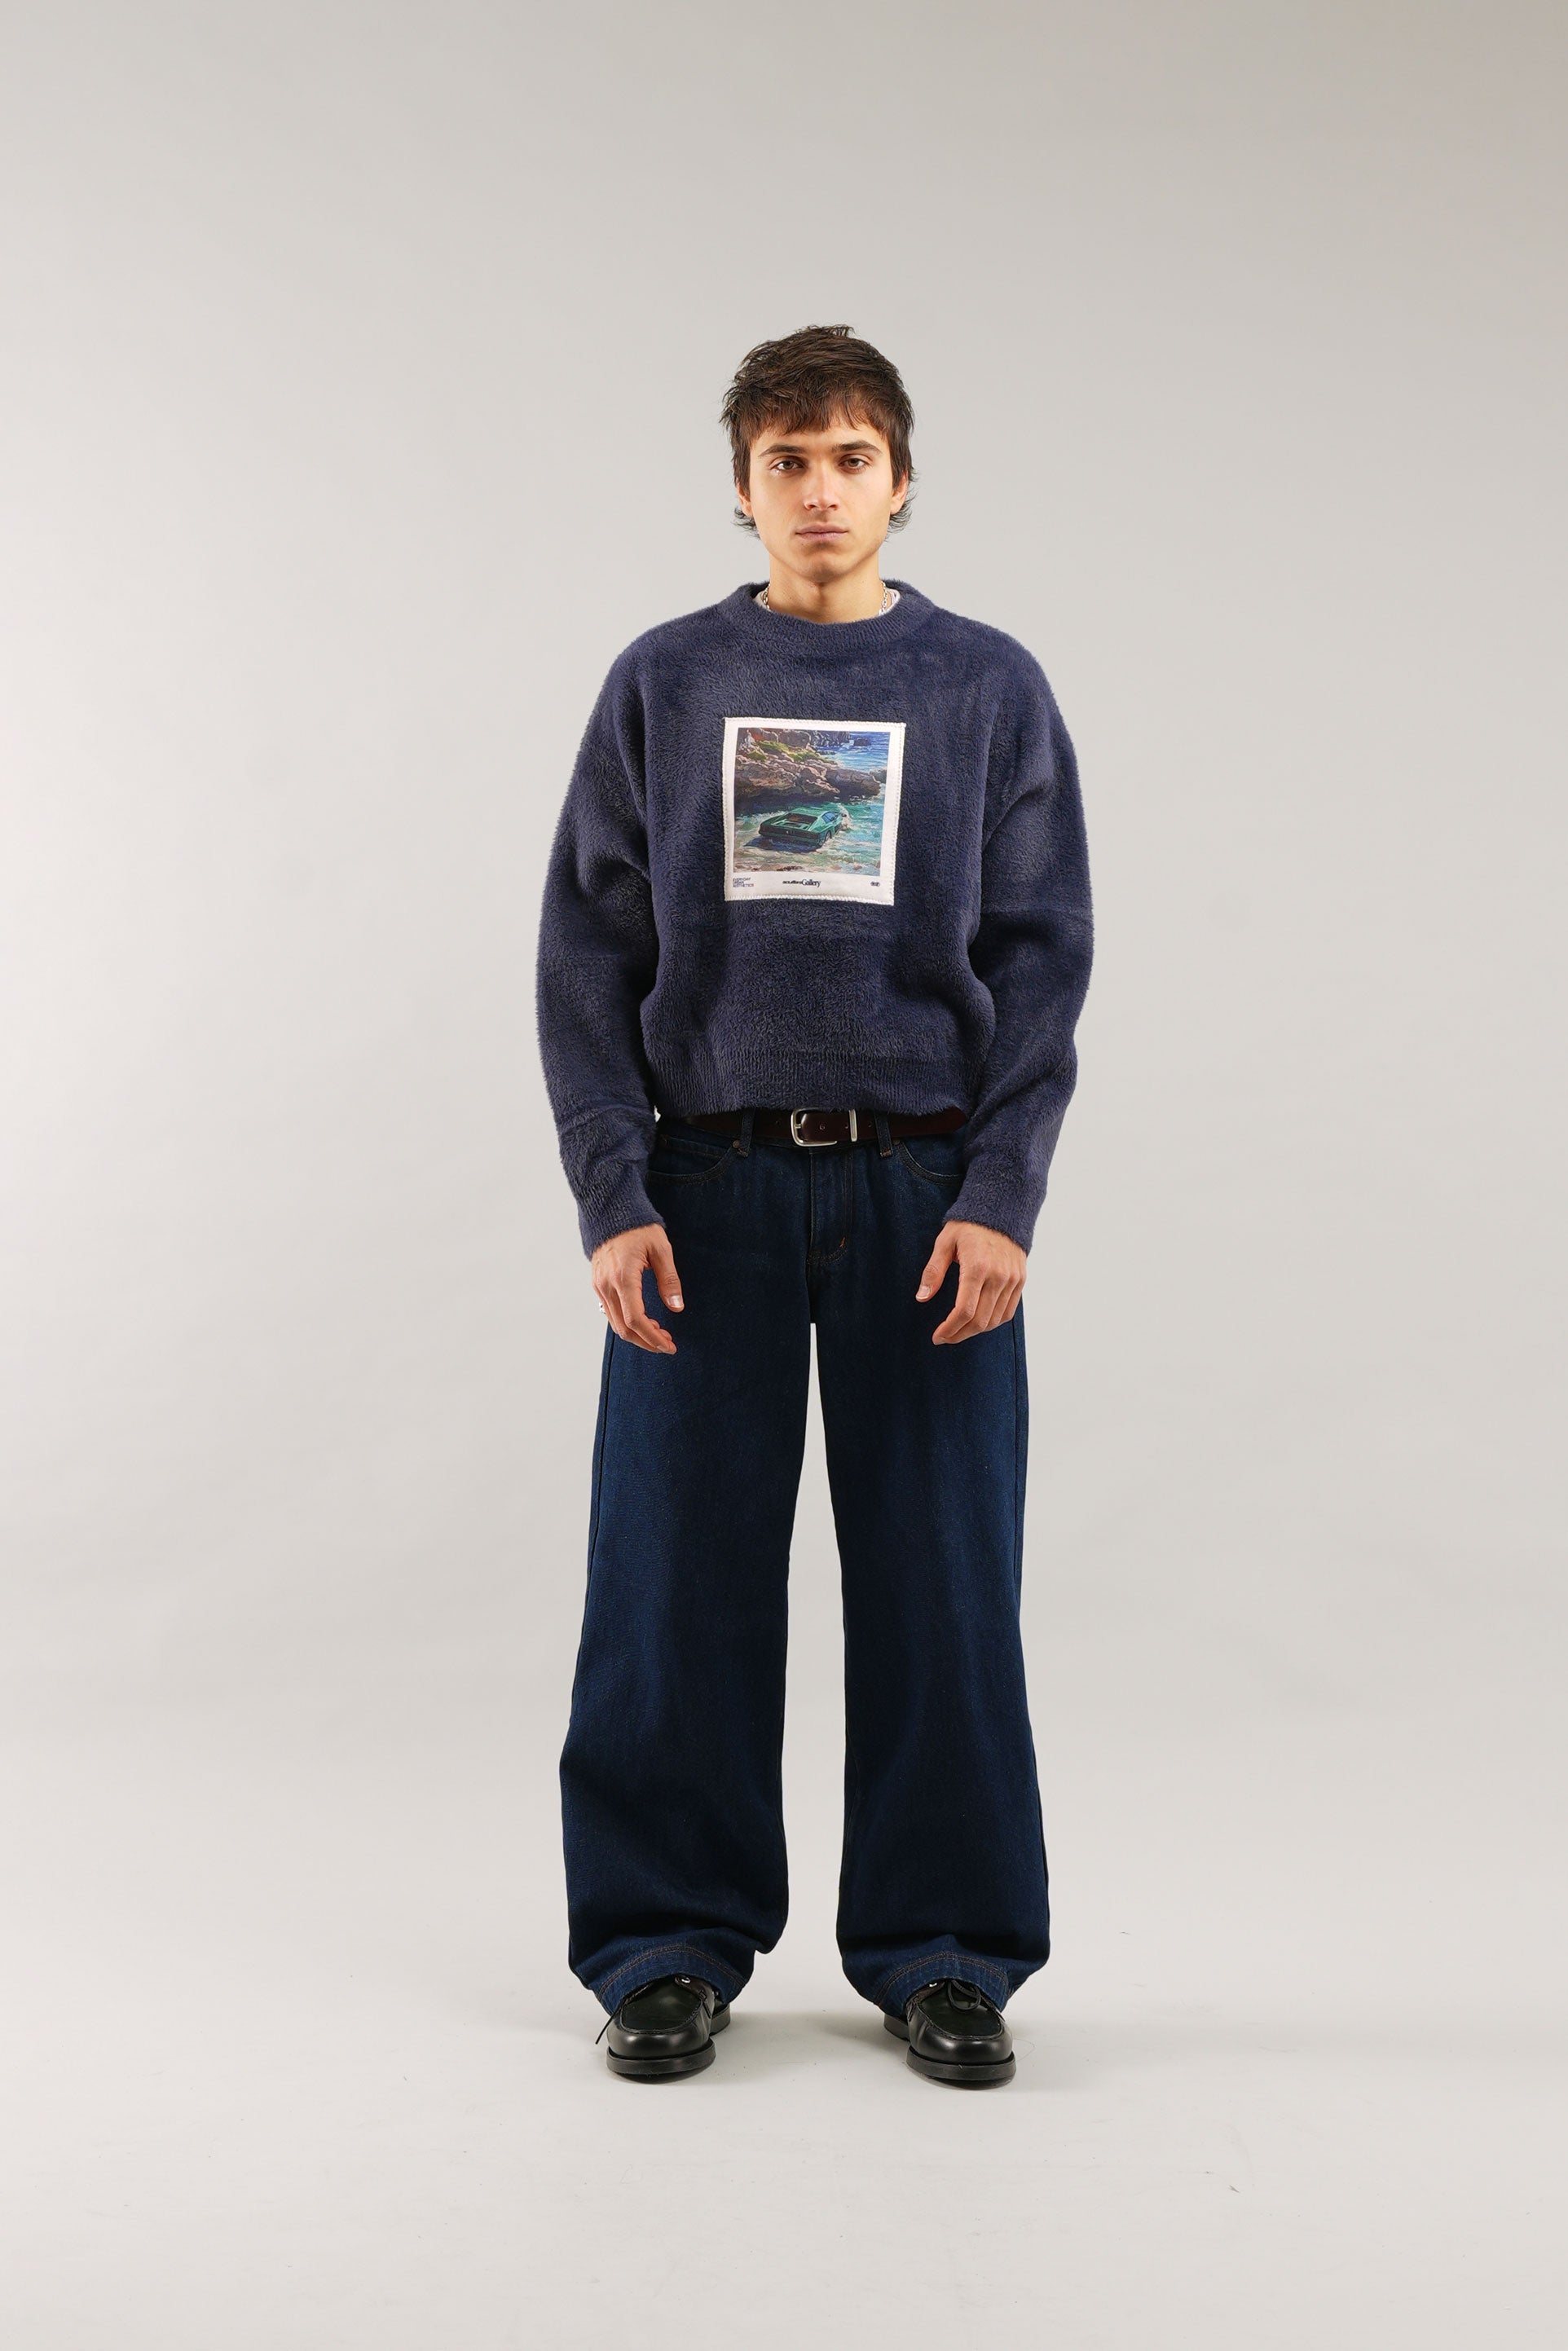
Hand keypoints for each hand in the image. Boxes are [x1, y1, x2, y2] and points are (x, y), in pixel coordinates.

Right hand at [591, 1223, 683, 1353]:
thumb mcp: (660, 1249)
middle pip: (624, 1328)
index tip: (668, 1345)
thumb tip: (676, 1307)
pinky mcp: (598, 1284)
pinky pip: (610, 1313)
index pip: (636, 1319)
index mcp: (623, 1277)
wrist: (611, 1211)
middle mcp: (606, 1285)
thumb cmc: (638, 1227)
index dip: (653, 1337)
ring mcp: (599, 1286)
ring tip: (659, 1333)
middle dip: (646, 1341)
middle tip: (667, 1343)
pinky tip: (644, 1321)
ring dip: (637, 1334)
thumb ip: (669, 1280)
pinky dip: (626, 1323)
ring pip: (615, 1324)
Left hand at [916, 1220, 1025, 1344]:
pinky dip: (993, 1322)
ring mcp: (1012, 1279)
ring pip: (995, 1320)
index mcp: (977, 1267)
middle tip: (944, 1338)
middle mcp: (998, 1276)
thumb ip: (933, 1271)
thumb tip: (922, 1298)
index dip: (949, 1329)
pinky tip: (978, 1322)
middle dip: (959, 1334)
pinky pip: (1008, 1311)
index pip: (964, 1310)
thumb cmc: (968, 1225)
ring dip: (975, 1331)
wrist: (1001, 1209)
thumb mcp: (944, 1242)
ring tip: (958, 1331)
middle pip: (980, 1321)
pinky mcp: (1020, 1280)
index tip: (937, 1336)